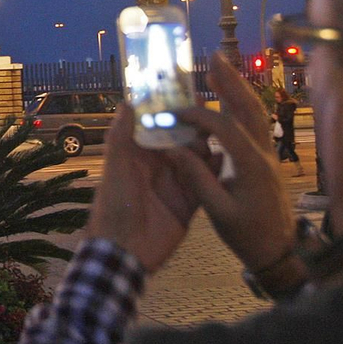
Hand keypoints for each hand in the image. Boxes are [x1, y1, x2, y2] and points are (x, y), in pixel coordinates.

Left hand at [84, 96, 212, 271]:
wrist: (125, 250)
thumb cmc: (115, 204)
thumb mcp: (116, 167)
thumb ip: (121, 136)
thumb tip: (127, 101)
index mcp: (139, 156)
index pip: (158, 127)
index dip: (172, 111)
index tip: (187, 93)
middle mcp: (159, 168)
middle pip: (181, 141)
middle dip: (195, 127)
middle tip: (212, 112)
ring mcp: (175, 185)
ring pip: (197, 160)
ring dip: (207, 148)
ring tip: (221, 135)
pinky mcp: (189, 204)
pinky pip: (206, 185)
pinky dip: (216, 174)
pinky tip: (228, 161)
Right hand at [165, 56, 296, 271]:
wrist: (281, 253)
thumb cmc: (249, 236)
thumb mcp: (218, 212)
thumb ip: (197, 179)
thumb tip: (174, 149)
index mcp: (251, 165)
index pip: (224, 128)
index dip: (199, 116)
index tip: (175, 113)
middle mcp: (263, 153)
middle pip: (249, 108)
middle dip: (231, 81)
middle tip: (214, 57)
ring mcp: (268, 155)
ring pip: (255, 113)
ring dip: (238, 90)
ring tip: (219, 70)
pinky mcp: (266, 160)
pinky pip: (255, 125)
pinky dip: (241, 107)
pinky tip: (227, 101)